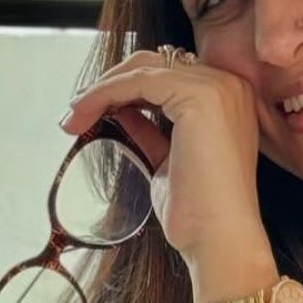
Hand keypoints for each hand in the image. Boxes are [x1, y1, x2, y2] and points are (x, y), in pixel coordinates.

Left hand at [60, 48, 268, 270]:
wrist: (219, 240)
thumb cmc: (199, 213)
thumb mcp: (168, 161)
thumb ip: (152, 131)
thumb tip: (123, 112)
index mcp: (229, 99)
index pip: (168, 74)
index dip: (125, 87)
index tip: (89, 111)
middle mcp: (230, 85)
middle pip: (155, 62)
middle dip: (110, 83)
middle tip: (75, 112)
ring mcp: (218, 87)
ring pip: (143, 68)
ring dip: (101, 89)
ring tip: (73, 116)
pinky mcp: (200, 97)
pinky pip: (139, 81)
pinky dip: (105, 93)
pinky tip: (85, 114)